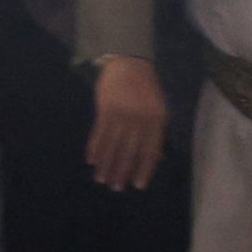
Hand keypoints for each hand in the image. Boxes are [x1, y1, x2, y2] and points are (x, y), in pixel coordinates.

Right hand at [86, 55, 168, 192]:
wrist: (130, 63)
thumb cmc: (147, 89)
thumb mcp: (159, 110)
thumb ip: (157, 134)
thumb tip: (156, 160)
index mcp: (157, 120)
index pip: (150, 151)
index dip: (144, 170)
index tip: (137, 185)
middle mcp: (140, 120)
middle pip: (129, 152)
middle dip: (121, 172)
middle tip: (115, 187)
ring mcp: (122, 115)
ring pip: (113, 146)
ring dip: (106, 165)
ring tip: (101, 179)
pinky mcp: (105, 110)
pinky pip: (100, 134)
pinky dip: (95, 149)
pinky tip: (92, 161)